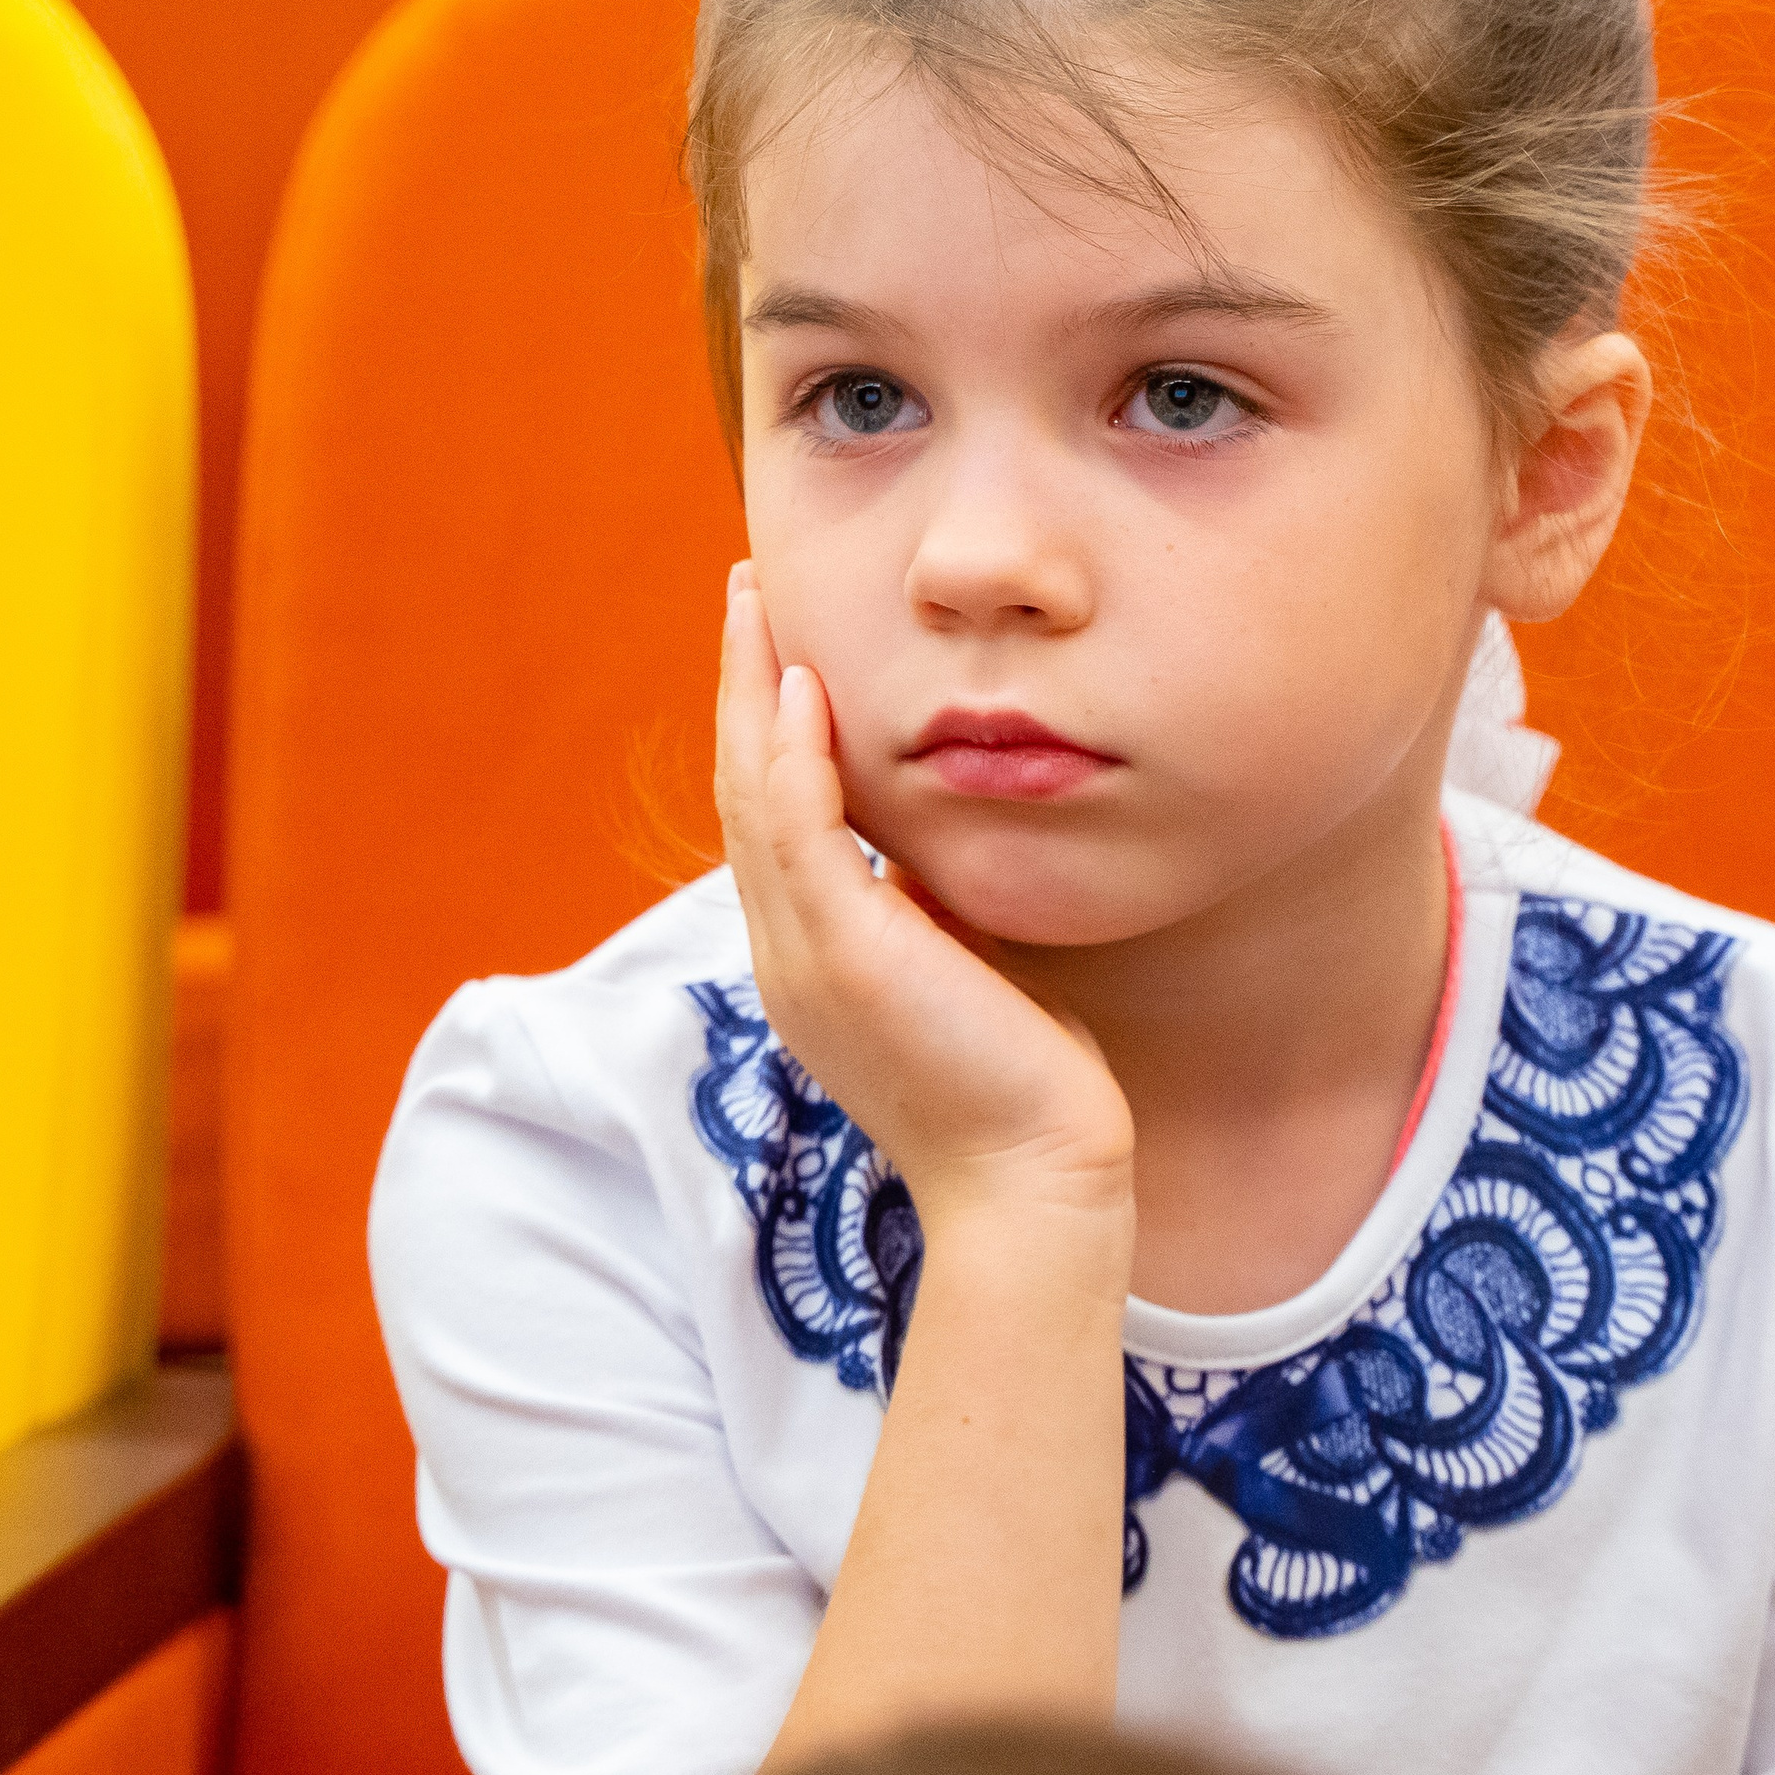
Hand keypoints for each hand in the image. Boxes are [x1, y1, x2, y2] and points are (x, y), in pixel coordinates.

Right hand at [715, 565, 1136, 1253]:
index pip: (767, 820)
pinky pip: (799, 834)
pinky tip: (804, 687)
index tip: (780, 647)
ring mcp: (804, 958)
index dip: (763, 727)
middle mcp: (786, 955)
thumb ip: (936, 904)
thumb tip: (941, 844)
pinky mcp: (846, 957)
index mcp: (809, 959)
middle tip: (747, 591)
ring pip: (752, 797)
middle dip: (742, 685)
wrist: (1034, 1183)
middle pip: (740, 791)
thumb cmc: (1019, 1086)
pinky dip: (794, 755)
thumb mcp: (964, 970)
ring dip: (753, 692)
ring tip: (758, 604)